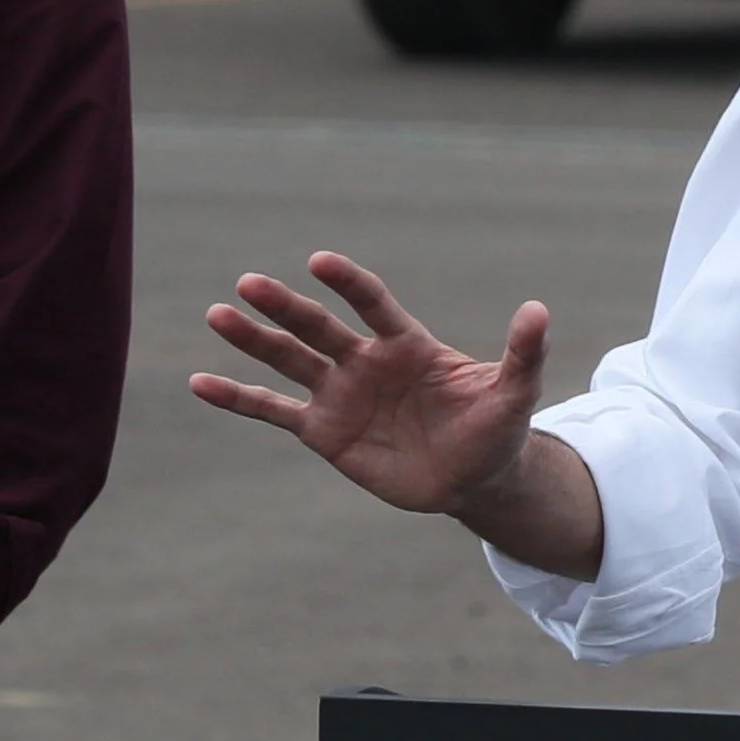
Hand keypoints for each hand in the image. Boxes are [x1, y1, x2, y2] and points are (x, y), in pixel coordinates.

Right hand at [192, 254, 551, 526]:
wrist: (471, 479)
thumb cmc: (494, 430)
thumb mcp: (514, 394)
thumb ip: (523, 353)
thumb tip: (538, 310)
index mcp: (407, 344)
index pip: (372, 304)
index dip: (348, 284)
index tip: (319, 261)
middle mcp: (365, 362)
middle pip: (319, 328)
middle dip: (285, 307)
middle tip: (248, 284)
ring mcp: (340, 394)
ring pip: (289, 361)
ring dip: (253, 340)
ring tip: (216, 314)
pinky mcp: (322, 431)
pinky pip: (273, 410)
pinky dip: (237, 397)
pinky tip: (200, 382)